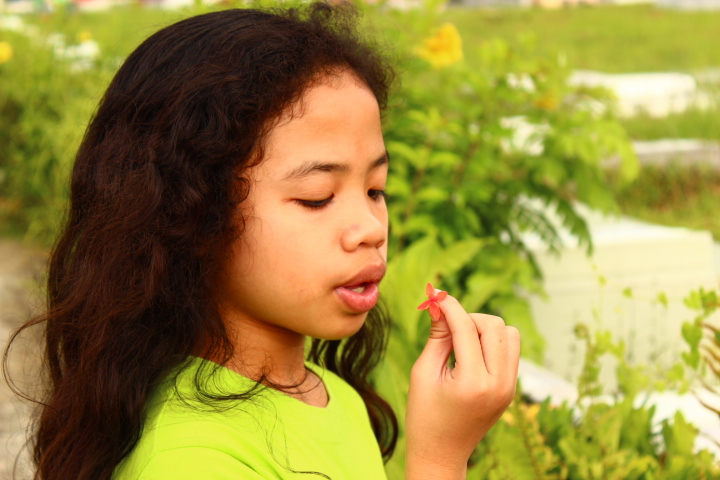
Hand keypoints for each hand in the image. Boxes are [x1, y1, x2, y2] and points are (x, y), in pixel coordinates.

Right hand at [404, 294, 519, 479]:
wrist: (442, 453)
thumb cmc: (425, 414)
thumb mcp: (424, 373)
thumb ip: (437, 336)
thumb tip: (438, 303)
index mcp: (472, 382)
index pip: (466, 328)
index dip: (449, 306)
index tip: (435, 294)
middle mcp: (498, 384)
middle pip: (495, 326)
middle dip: (469, 317)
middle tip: (447, 324)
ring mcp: (509, 388)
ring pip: (509, 334)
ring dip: (485, 328)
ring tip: (462, 340)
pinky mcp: (511, 389)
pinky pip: (510, 350)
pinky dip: (492, 343)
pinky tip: (471, 353)